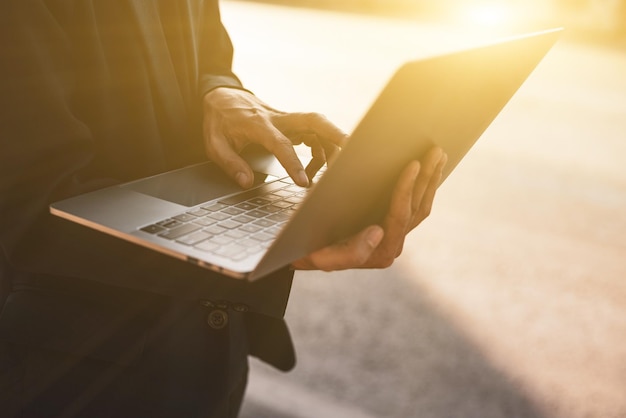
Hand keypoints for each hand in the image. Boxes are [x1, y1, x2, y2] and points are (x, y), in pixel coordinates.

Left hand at [203, 87, 346, 187]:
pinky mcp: (292, 123)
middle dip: (335, 134)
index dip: (294, 163)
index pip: (281, 144)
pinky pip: (314, 134)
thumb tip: (246, 182)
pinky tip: (314, 167)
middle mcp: (278, 118)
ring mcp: (287, 119)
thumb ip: (231, 163)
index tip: (304, 183)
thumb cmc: (220, 121)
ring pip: (319, 126)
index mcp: (258, 124)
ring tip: (331, 172)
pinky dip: (320, 151)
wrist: (222, 98)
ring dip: (332, 146)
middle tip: (352, 151)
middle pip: (314, 120)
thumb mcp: (215, 144)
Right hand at [292, 147, 446, 270]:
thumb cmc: (309, 251)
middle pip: (417, 208)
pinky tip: (427, 170)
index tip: (412, 164)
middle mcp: (392, 246)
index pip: (399, 216)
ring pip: (421, 206)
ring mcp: (395, 237)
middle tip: (436, 151)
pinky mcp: (393, 228)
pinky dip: (423, 186)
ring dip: (430, 179)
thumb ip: (351, 252)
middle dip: (427, 178)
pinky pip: (414, 206)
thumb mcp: (321, 256)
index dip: (407, 189)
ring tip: (438, 155)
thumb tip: (378, 231)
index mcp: (380, 253)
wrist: (305, 254)